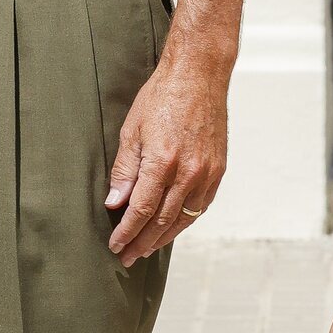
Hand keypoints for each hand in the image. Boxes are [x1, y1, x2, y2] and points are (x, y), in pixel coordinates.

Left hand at [104, 27, 229, 265]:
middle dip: (141, 242)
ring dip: (162, 238)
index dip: (127, 231)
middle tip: (126, 256)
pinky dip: (183, 221)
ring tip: (145, 249)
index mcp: (162, 161)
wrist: (199, 75)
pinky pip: (199, 206)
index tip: (115, 245)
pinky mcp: (218, 171)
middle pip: (161, 220)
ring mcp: (206, 173)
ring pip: (182, 218)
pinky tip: (171, 228)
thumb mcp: (132, 129)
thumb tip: (114, 202)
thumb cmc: (161, 96)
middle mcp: (188, 172)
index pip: (140, 209)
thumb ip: (125, 169)